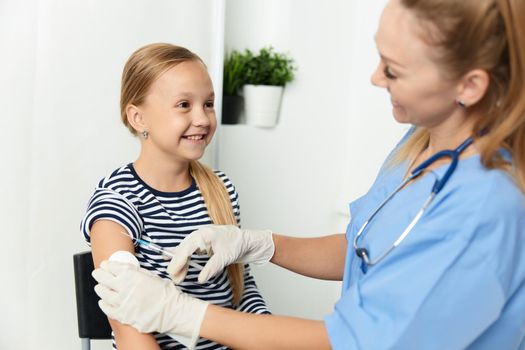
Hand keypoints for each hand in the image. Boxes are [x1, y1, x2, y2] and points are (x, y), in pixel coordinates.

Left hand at [92, 261, 207, 348]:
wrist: (170, 311)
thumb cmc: (164, 293)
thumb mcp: (150, 275)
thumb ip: (134, 272)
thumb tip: (123, 269)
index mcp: (131, 275)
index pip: (112, 267)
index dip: (106, 265)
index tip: (105, 265)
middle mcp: (124, 287)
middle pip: (103, 278)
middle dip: (99, 274)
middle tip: (98, 273)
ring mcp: (121, 302)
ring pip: (103, 293)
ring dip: (100, 288)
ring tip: (100, 287)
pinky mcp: (122, 315)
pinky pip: (107, 309)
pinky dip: (103, 304)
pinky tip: (103, 301)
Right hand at [168, 225, 273, 283]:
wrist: (247, 241)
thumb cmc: (237, 244)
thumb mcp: (225, 257)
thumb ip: (212, 267)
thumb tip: (200, 279)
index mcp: (204, 234)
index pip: (186, 248)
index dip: (178, 260)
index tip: (173, 271)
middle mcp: (200, 235)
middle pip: (183, 249)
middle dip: (177, 264)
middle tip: (175, 278)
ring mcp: (200, 239)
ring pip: (185, 251)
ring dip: (181, 264)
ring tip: (179, 278)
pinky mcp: (202, 245)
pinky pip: (189, 252)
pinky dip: (184, 260)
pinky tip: (178, 266)